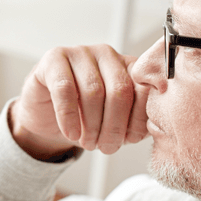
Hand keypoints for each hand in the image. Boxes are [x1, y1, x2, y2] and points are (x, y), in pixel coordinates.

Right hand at [9, 45, 149, 158]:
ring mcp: (80, 53)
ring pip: (93, 91)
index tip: (130, 140)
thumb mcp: (117, 123)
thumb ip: (137, 120)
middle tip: (107, 147)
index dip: (138, 119)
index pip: (144, 88)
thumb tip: (153, 126)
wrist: (47, 120)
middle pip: (120, 90)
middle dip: (115, 126)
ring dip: (92, 125)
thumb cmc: (86, 119)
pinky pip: (65, 89)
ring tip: (89, 143)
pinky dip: (69, 117)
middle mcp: (107, 54)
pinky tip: (71, 133)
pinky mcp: (54, 58)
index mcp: (129, 66)